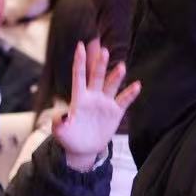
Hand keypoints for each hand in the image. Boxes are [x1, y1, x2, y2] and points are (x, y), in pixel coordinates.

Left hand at [54, 39, 140, 170]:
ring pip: (111, 85)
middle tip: (103, 50)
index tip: (80, 46)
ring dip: (116, 76)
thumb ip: (59, 125)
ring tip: (121, 67)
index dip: (80, 61)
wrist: (84, 149)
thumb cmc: (70, 138)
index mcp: (79, 98)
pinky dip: (131, 93)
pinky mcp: (116, 111)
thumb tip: (58, 116)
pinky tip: (137, 85)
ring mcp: (105, 103)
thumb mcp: (61, 133)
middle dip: (100, 64)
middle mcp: (93, 96)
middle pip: (97, 76)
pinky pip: (124, 100)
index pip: (79, 76)